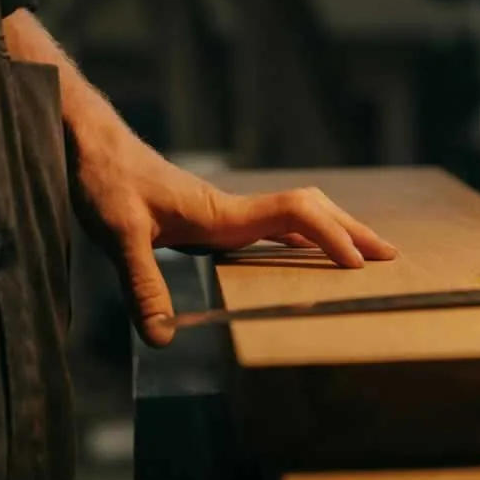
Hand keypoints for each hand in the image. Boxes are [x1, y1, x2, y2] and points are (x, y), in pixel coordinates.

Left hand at [69, 127, 396, 347]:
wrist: (89, 143)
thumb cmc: (102, 177)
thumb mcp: (116, 232)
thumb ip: (141, 282)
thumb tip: (164, 336)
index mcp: (221, 212)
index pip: (293, 214)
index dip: (329, 235)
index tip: (356, 264)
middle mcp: (231, 210)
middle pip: (308, 211)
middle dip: (351, 231)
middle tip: (390, 255)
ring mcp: (223, 212)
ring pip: (293, 216)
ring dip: (331, 231)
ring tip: (362, 252)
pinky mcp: (209, 217)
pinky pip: (270, 226)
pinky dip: (300, 237)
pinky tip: (302, 251)